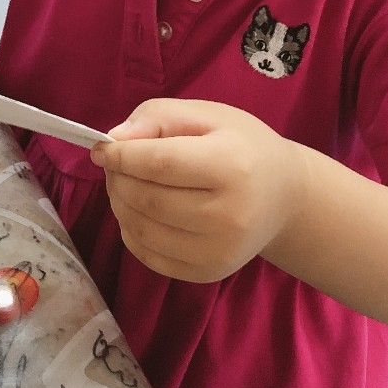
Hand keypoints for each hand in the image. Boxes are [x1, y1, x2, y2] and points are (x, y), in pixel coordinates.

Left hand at [92, 99, 312, 282]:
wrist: (285, 197)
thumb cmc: (244, 147)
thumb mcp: (208, 115)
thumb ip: (158, 117)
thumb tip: (116, 140)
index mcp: (232, 166)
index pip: (159, 164)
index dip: (121, 157)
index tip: (101, 148)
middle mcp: (229, 215)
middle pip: (147, 199)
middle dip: (118, 179)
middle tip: (116, 165)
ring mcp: (219, 251)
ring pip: (142, 230)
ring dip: (120, 204)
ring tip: (126, 185)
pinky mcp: (208, 273)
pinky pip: (149, 255)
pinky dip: (132, 231)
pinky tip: (141, 211)